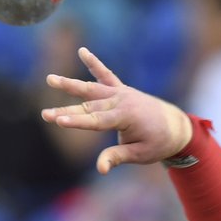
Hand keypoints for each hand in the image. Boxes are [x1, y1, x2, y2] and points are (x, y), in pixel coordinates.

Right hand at [41, 47, 191, 173]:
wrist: (176, 126)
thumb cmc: (157, 143)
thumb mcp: (140, 154)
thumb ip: (117, 157)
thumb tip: (100, 169)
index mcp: (126, 118)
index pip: (96, 121)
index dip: (76, 121)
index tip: (59, 121)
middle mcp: (121, 102)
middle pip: (88, 107)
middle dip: (66, 111)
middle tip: (45, 115)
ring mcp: (121, 93)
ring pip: (92, 89)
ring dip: (71, 85)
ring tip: (50, 79)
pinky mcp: (122, 90)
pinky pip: (107, 75)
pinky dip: (95, 64)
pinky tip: (82, 51)